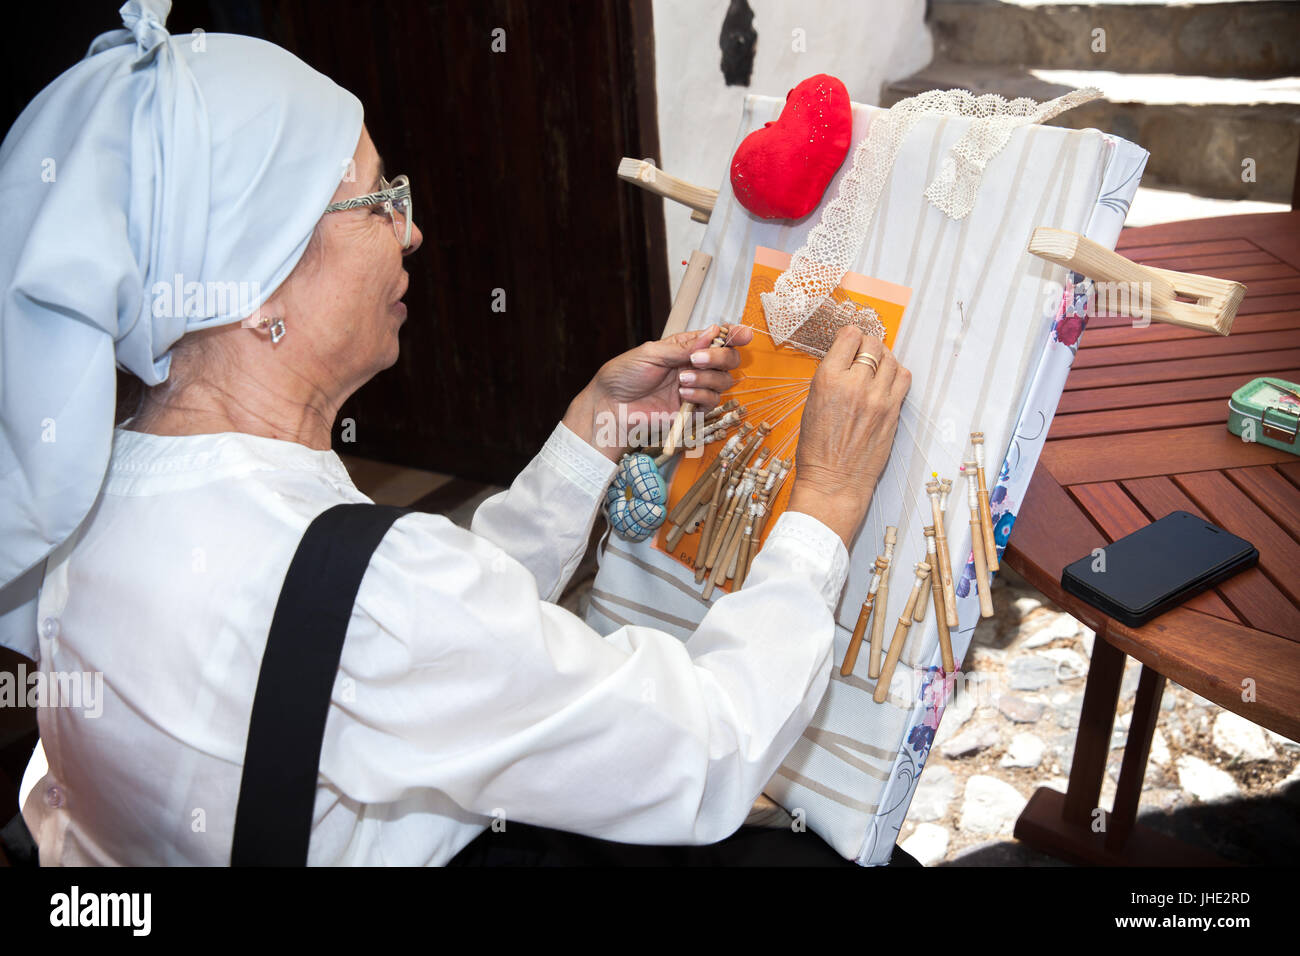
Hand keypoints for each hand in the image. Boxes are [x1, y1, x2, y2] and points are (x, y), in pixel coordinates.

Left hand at [564, 324, 753, 460]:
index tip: (743, 334)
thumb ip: (684, 346)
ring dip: (707, 378)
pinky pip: (712, 401)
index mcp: (685, 347)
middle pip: (729, 359)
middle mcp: (694, 366)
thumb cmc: (624, 376)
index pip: (717, 338)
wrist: (611, 406)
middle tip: (699, 360)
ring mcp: (695, 388)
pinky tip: (683, 394)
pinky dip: (701, 395)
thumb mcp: (652, 353)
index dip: (734, 335)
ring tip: (682, 380)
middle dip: (721, 357)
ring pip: (724, 381)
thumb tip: (713, 331)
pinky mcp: (693, 410)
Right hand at [787, 326, 910, 546]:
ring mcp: (878, 398)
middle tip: (864, 351)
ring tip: (877, 364)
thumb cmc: (817, 450)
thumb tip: (845, 361)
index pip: (849, 337)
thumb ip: (830, 379)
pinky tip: (889, 379)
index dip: (850, 336)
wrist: (834, 482)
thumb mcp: (812, 405)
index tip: (850, 340)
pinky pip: (903, 379)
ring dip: (884, 357)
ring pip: (891, 359)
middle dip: (867, 344)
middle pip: (872, 344)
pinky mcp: (893, 412)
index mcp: (828, 380)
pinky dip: (897, 373)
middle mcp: (855, 384)